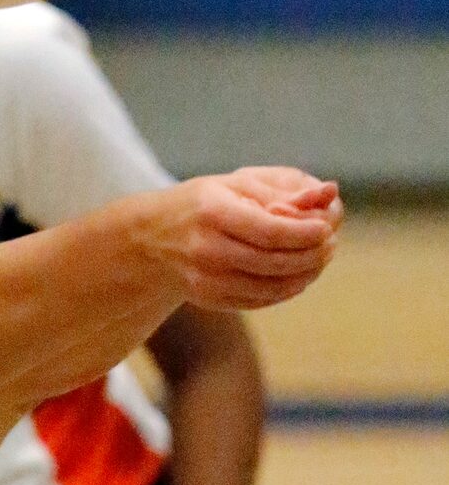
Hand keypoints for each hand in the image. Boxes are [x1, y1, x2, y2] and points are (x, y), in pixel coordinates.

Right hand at [137, 166, 341, 311]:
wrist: (152, 239)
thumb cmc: (204, 203)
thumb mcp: (236, 184)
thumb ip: (283, 188)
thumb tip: (329, 192)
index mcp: (212, 212)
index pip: (270, 231)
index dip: (305, 233)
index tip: (327, 229)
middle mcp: (205, 248)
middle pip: (273, 261)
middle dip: (311, 256)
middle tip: (331, 244)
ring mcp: (204, 278)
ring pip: (269, 286)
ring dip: (304, 276)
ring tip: (320, 259)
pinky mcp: (208, 298)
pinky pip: (257, 300)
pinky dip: (285, 290)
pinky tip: (298, 276)